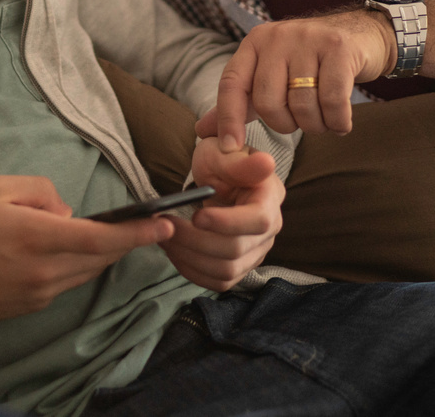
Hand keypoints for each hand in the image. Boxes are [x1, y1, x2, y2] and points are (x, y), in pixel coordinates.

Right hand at [0, 175, 173, 322]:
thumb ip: (40, 190)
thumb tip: (67, 211)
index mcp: (36, 236)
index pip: (99, 236)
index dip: (137, 232)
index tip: (164, 224)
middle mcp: (44, 269)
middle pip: (102, 256)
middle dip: (130, 240)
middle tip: (152, 225)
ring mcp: (40, 291)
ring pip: (89, 270)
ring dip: (105, 252)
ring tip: (114, 233)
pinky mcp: (34, 304)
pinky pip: (69, 281)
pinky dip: (80, 264)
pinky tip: (75, 250)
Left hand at [160, 140, 282, 290]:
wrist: (219, 178)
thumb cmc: (221, 161)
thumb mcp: (224, 152)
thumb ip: (240, 162)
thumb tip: (265, 163)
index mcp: (270, 199)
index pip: (258, 221)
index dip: (227, 223)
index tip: (196, 216)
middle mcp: (269, 231)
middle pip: (235, 250)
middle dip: (195, 240)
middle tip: (165, 226)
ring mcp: (256, 252)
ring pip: (225, 270)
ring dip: (189, 257)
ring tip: (164, 238)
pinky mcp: (240, 266)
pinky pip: (218, 282)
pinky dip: (192, 271)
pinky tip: (175, 252)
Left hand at [196, 10, 395, 148]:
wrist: (361, 34)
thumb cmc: (311, 63)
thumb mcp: (272, 75)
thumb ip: (239, 103)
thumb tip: (203, 131)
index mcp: (255, 43)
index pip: (231, 83)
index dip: (227, 119)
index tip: (230, 148)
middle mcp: (278, 37)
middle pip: (267, 101)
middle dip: (285, 124)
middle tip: (301, 121)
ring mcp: (309, 39)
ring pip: (301, 104)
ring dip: (316, 125)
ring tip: (324, 118)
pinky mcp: (339, 48)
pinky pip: (332, 101)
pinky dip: (338, 122)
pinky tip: (341, 121)